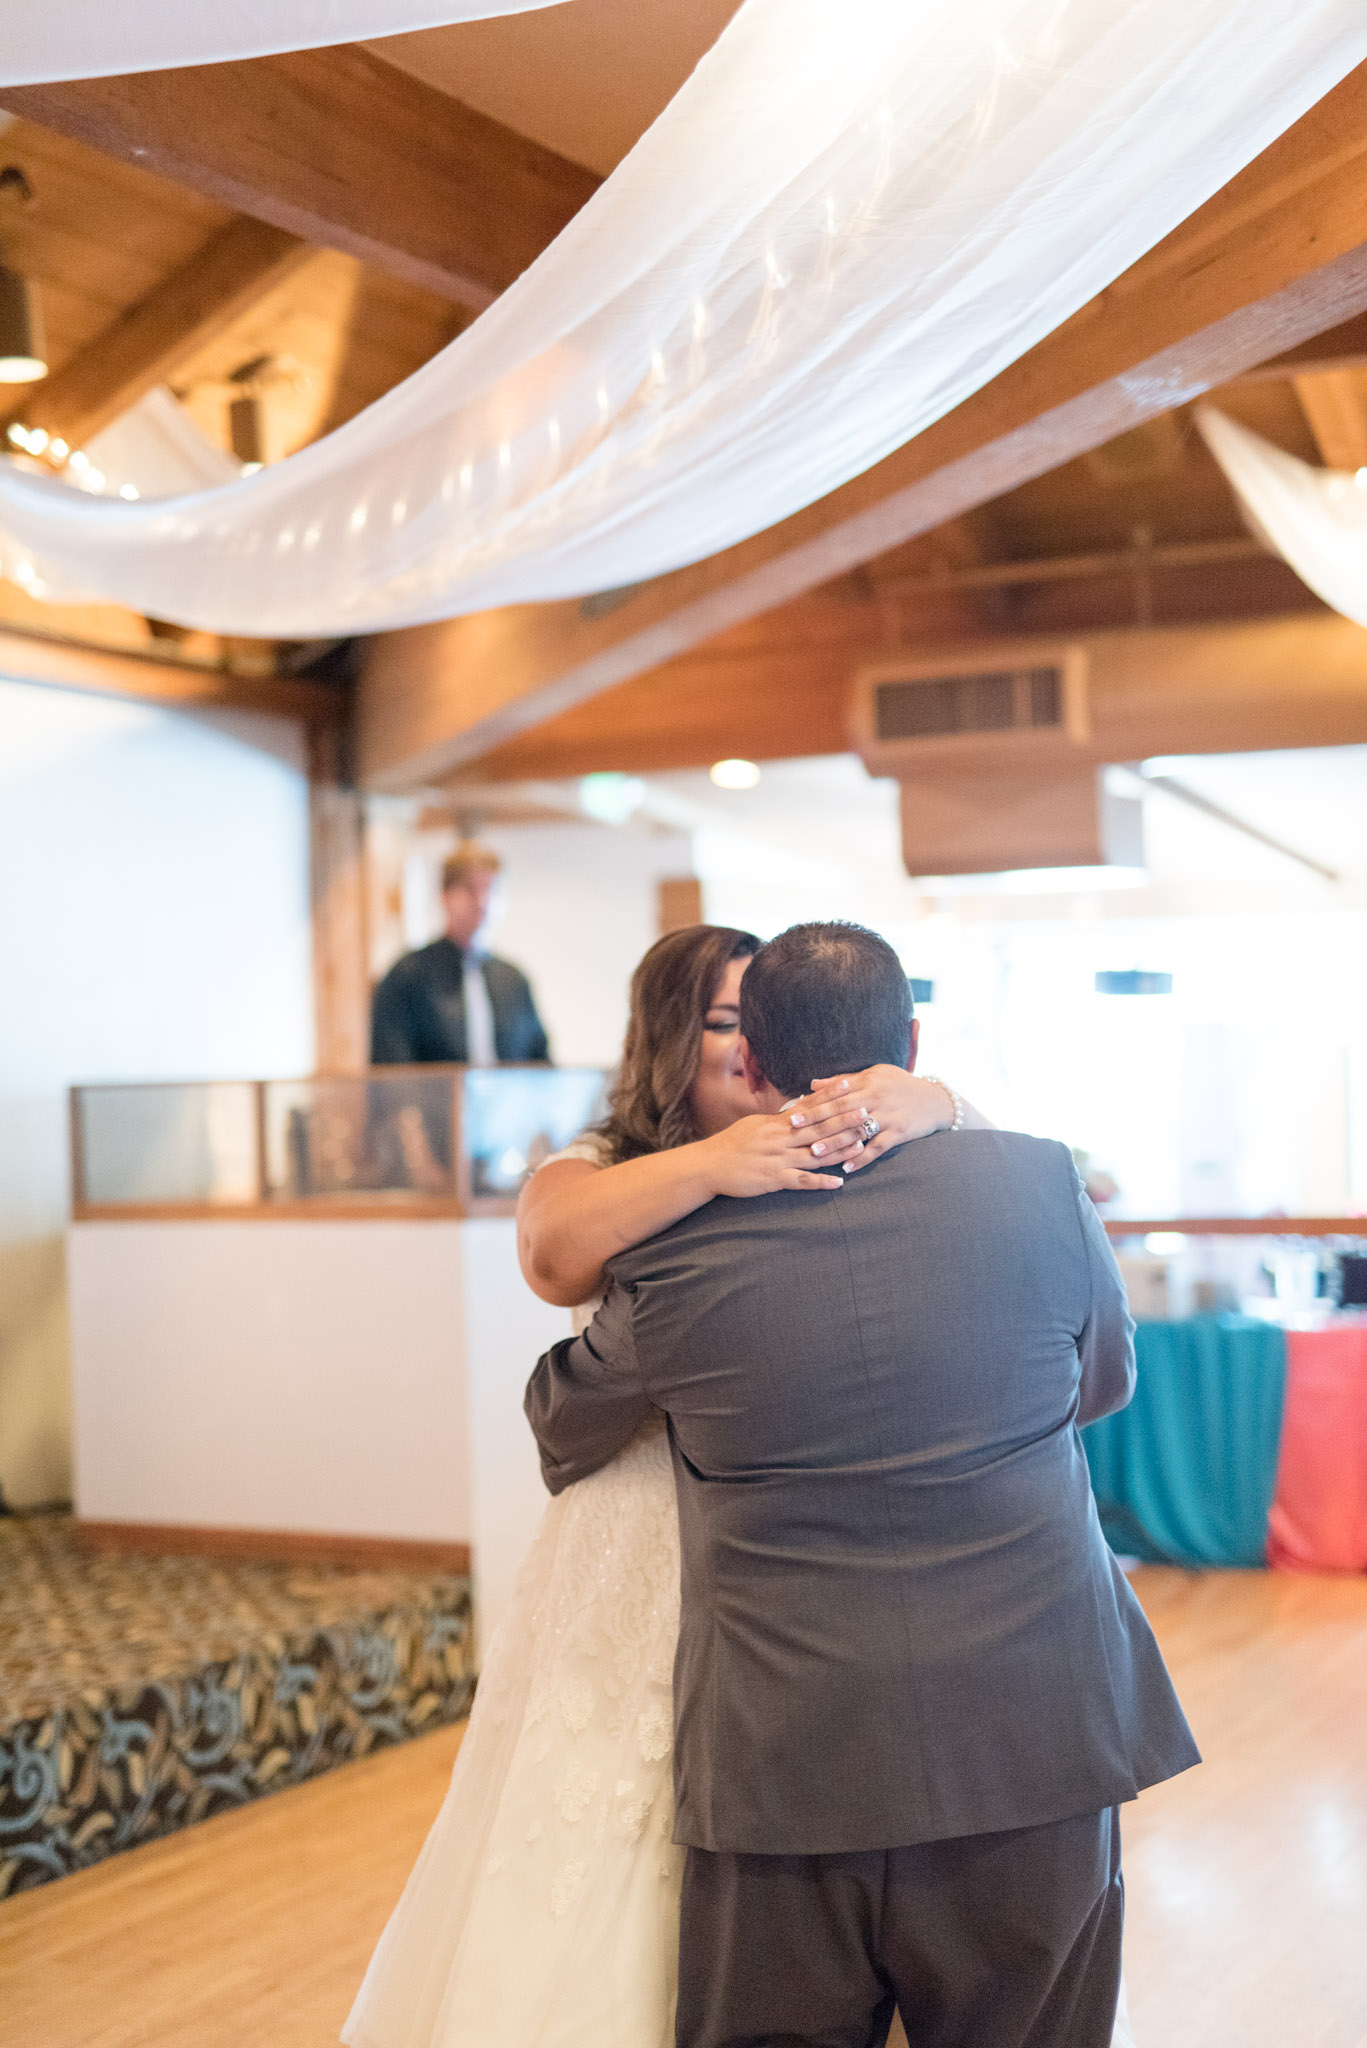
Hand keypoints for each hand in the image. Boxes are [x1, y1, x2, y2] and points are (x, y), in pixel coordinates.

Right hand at [697, 1112, 857, 1196]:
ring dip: (840, 1149)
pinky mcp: (774, 1179)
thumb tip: (799, 1107)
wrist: (709, 1164)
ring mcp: (778, 1159)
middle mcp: (780, 1138)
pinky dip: (821, 1181)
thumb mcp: (755, 1124)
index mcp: (776, 1123)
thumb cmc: (732, 1144)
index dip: (830, 1096)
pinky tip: (839, 1182)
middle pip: (818, 1127)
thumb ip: (779, 1119)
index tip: (850, 1085)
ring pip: (815, 1153)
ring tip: (861, 1145)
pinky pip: (802, 1180)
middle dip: (844, 1120)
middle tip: (866, 1112)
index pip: (808, 1105)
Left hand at [787, 1067, 955, 1174]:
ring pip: (857, 1131)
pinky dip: (862, 1158)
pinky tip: (847, 1168)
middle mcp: (877, 1099)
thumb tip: (814, 1084)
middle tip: (796, 1131)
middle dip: (817, 1122)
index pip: (836, 1094)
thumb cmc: (902, 1084)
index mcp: (868, 1082)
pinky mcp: (900, 1133)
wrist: (937, 1100)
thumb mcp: (875, 1074)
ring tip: (815, 1153)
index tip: (793, 1113)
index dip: (814, 1104)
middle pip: (842, 1111)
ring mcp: (889, 1117)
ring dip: (835, 1143)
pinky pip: (878, 1147)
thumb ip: (844, 1080)